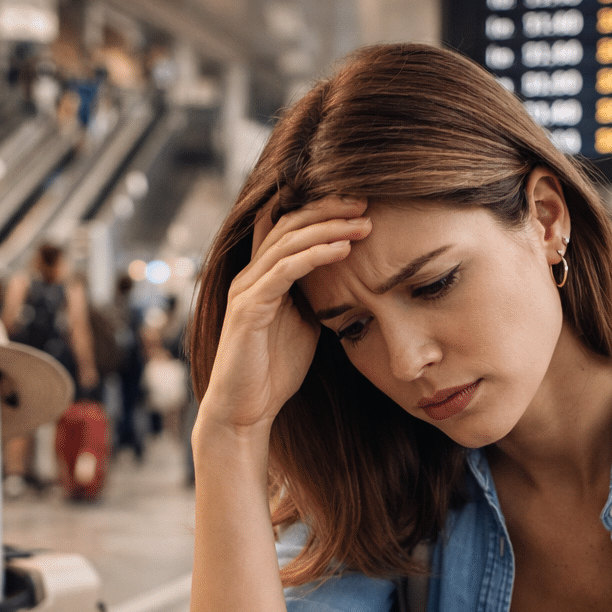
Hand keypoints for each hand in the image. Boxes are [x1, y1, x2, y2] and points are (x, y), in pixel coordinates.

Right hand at [200, 194, 371, 435]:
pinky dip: (315, 256)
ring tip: (362, 222)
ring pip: (288, 242)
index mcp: (264, 276)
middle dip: (328, 209)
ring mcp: (247, 290)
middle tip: (365, 201)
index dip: (321, 210)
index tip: (360, 205)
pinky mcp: (249, 309)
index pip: (289, 227)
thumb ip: (315, 299)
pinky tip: (343, 249)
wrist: (246, 410)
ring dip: (329, 228)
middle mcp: (251, 275)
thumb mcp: (304, 325)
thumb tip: (346, 284)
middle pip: (289, 223)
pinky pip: (284, 271)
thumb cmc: (274, 370)